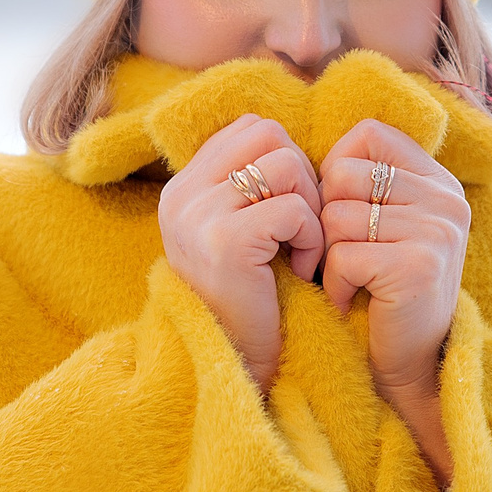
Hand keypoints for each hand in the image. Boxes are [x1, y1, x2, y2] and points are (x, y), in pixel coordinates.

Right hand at [158, 116, 326, 388]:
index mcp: (182, 188)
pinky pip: (293, 208)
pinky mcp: (226, 242)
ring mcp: (199, 216)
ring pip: (285, 164)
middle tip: (303, 224)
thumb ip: (247, 184)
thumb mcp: (236, 231)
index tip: (290, 203)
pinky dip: (310, 237)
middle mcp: (181, 196)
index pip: (250, 128)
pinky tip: (300, 268)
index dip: (285, 156)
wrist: (234, 363)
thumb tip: (286, 139)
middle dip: (302, 174)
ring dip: (310, 206)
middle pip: (269, 134)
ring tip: (301, 246)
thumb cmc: (250, 298)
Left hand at [318, 121, 468, 486]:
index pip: (367, 134)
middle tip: (346, 254)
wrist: (409, 363)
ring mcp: (438, 231)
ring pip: (337, 215)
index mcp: (438, 179)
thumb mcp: (380, 222)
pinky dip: (333, 283)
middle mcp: (447, 198)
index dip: (335, 170)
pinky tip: (353, 299)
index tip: (343, 212)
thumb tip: (287, 142)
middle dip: (327, 218)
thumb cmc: (379, 288)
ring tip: (351, 280)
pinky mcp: (419, 266)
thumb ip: (360, 179)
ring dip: (329, 255)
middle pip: (344, 174)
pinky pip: (343, 255)